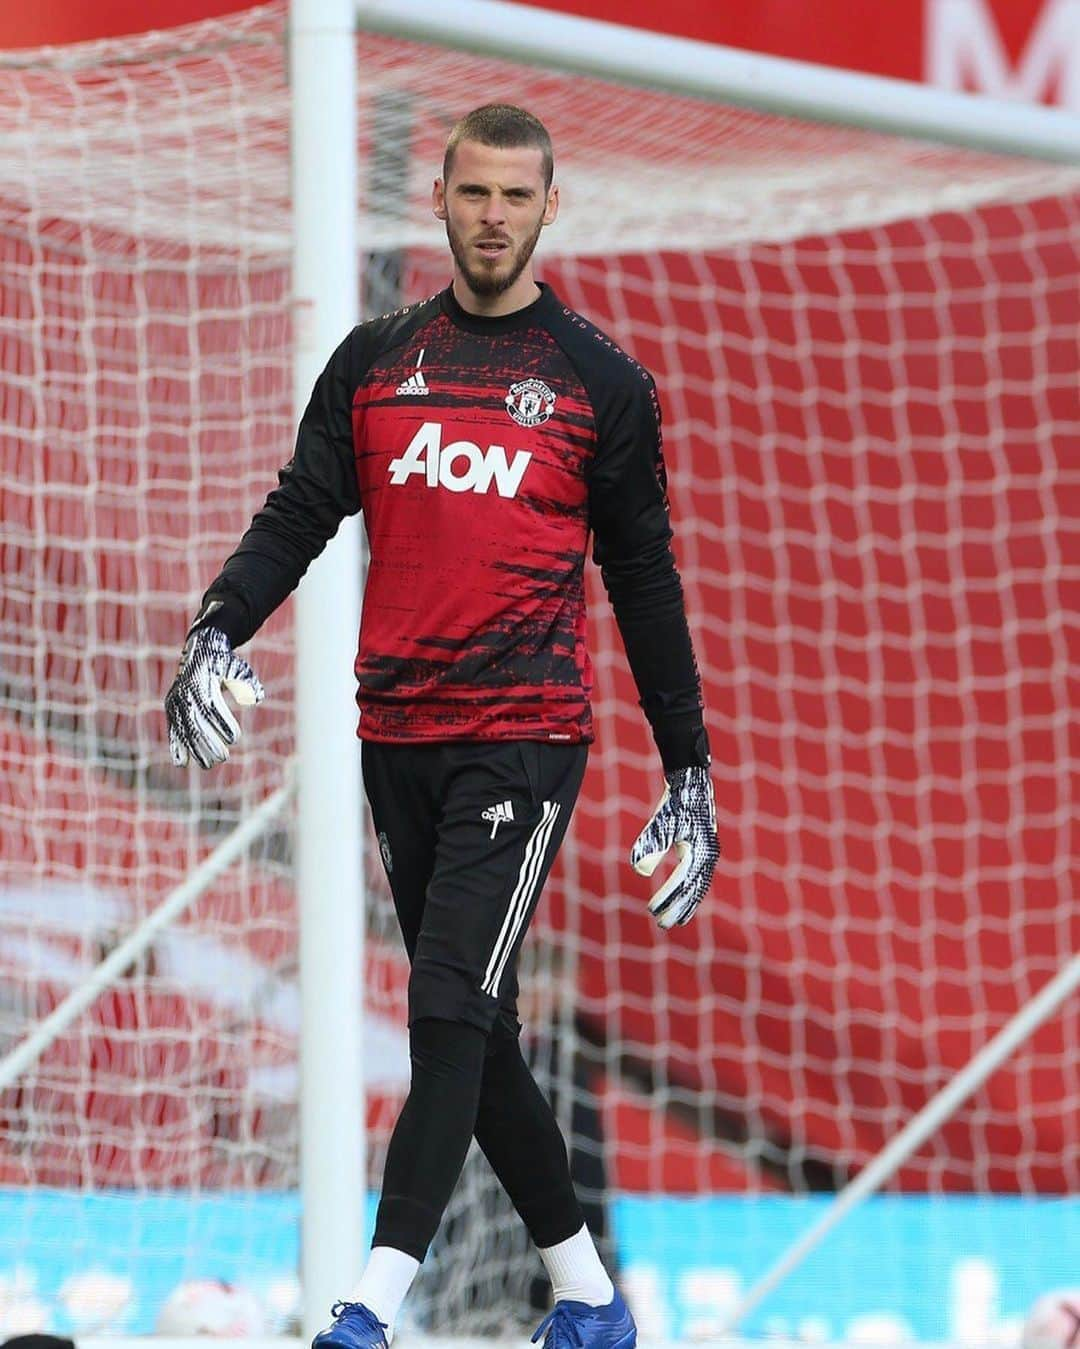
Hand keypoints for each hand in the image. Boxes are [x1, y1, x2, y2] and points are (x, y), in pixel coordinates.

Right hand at [165, 625, 263, 768]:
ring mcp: (175, 702)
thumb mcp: (237, 667)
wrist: (201, 651)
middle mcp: (184, 692)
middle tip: (222, 757)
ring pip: (182, 729)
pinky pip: (173, 729)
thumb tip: (254, 699)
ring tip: (209, 765)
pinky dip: (176, 746)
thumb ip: (245, 682)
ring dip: (194, 749)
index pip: (210, 705)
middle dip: (206, 741)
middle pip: (194, 721)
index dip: (221, 722)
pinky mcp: (172, 710)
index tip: (235, 738)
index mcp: (200, 681)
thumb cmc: (225, 663)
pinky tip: (182, 763)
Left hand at [630, 766, 717, 928]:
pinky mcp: (704, 847)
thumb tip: (639, 872)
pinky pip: (698, 876)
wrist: (691, 781)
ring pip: (699, 885)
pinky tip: (679, 895)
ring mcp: (708, 852)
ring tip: (674, 919)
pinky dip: (691, 890)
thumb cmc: (675, 803)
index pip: (683, 883)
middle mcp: (709, 855)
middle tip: (662, 925)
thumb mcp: (661, 824)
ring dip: (687, 903)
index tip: (653, 911)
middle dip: (679, 908)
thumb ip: (651, 847)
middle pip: (695, 890)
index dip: (669, 899)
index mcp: (701, 852)